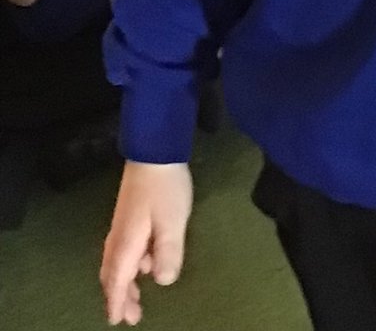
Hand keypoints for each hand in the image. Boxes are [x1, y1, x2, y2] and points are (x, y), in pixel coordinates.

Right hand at [101, 162, 192, 325]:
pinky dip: (131, 264)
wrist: (155, 152)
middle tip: (129, 316)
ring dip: (125, 281)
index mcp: (125, 243)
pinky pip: (124, 250)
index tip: (117, 320)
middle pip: (112, 274)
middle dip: (118, 296)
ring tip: (137, 296)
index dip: (117, 302)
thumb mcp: (173, 223)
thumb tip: (162, 281)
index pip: (116, 281)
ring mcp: (123, 225)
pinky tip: (147, 262)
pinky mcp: (130, 215)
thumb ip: (168, 253)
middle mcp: (118, 237)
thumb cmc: (164, 189)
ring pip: (117, 262)